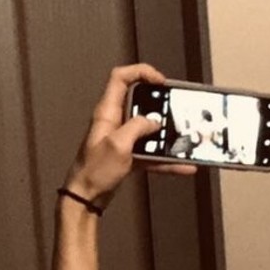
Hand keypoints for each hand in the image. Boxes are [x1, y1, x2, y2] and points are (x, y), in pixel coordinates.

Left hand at [62, 63, 196, 206]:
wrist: (86, 196)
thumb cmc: (94, 171)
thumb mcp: (118, 145)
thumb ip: (137, 128)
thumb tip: (154, 121)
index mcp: (107, 112)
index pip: (120, 78)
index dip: (141, 73)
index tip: (161, 82)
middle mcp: (115, 121)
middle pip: (139, 101)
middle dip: (160, 104)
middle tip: (176, 108)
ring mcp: (123, 138)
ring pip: (149, 129)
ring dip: (167, 135)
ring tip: (183, 139)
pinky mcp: (129, 154)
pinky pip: (152, 152)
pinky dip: (167, 159)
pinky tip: (183, 166)